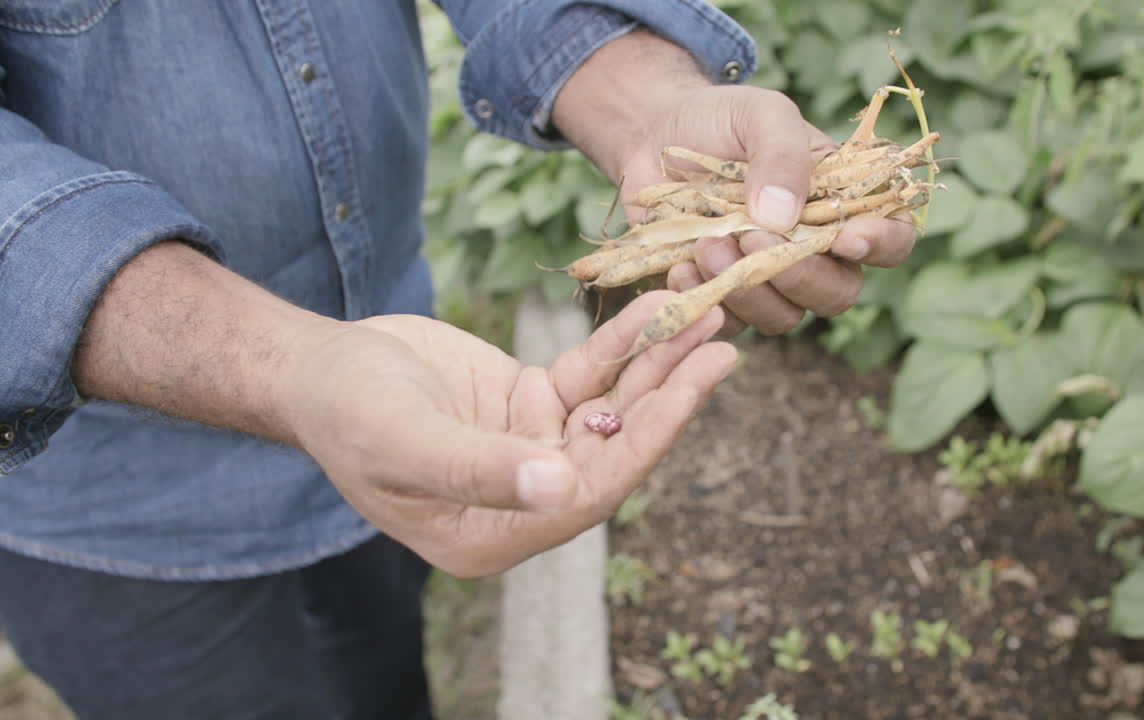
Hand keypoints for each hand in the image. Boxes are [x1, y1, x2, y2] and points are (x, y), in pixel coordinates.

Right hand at [279, 293, 735, 576]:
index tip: (697, 383)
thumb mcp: (406, 442)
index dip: (648, 438)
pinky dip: (619, 342)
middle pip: (615, 448)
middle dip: (670, 395)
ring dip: (657, 363)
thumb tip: (563, 489)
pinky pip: (588, 374)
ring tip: (705, 314)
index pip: (592, 492)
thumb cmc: (347, 413)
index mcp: (495, 534)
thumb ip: (480, 470)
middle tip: (723, 344)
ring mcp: (530, 448)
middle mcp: (523, 499)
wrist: (317, 370)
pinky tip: (655, 306)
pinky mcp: (531, 404)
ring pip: (612, 407)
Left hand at [617, 84, 917, 335]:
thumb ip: (781, 154)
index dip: (880, 246)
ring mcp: (768, 277)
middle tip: (750, 238)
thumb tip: (784, 218)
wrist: (655, 134)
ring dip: (747, 290)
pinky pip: (728, 320)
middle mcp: (813, 248)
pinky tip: (683, 264)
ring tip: (706, 244)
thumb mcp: (759, 114)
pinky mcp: (723, 293)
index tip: (845, 238)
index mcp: (840, 202)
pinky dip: (705, 298)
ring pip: (783, 316)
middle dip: (798, 274)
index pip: (889, 239)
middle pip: (837, 292)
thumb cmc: (721, 120)